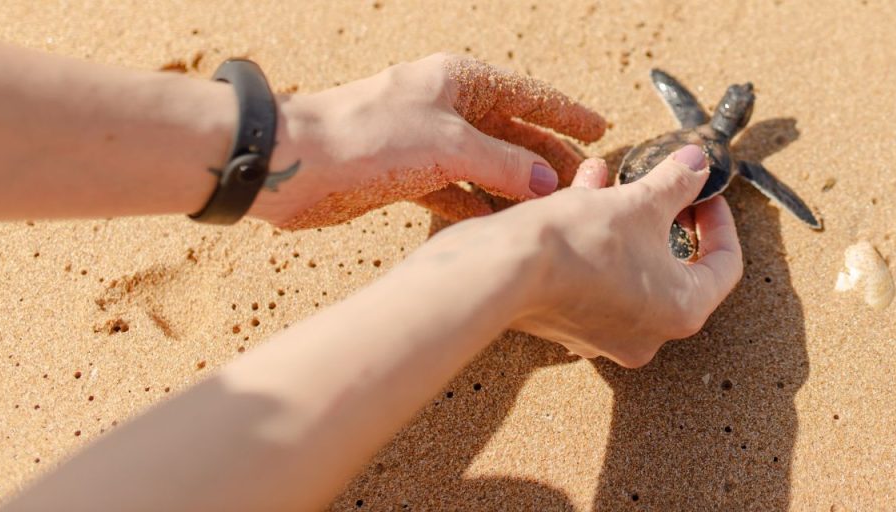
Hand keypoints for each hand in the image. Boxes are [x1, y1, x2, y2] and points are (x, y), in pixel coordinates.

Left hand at [247, 53, 604, 229]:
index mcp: (460, 82)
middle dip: (550, 158)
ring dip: (518, 188)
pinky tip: (503, 225)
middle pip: (513, 134)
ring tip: (553, 211)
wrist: (294, 162)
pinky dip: (481, 207)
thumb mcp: (450, 145)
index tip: (601, 130)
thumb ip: (504, 164)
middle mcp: (446, 109)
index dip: (567, 114)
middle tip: (586, 184)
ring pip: (489, 166)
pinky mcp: (407, 176)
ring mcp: (427, 143)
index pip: (529, 96)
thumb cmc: (366, 135)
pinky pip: (458, 191)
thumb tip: (548, 182)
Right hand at [405, 145, 742, 366]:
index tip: (704, 192)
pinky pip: (597, 275)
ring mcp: (607, 335)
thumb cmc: (577, 243)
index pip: (725, 265)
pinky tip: (579, 193)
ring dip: (625, 218)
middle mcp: (650, 334)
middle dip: (666, 216)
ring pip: (631, 266)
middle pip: (676, 266)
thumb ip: (677, 182)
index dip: (720, 220)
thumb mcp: (638, 201)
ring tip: (610, 178)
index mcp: (682, 311)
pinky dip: (595, 237)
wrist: (500, 270)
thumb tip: (698, 163)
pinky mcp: (570, 323)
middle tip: (663, 186)